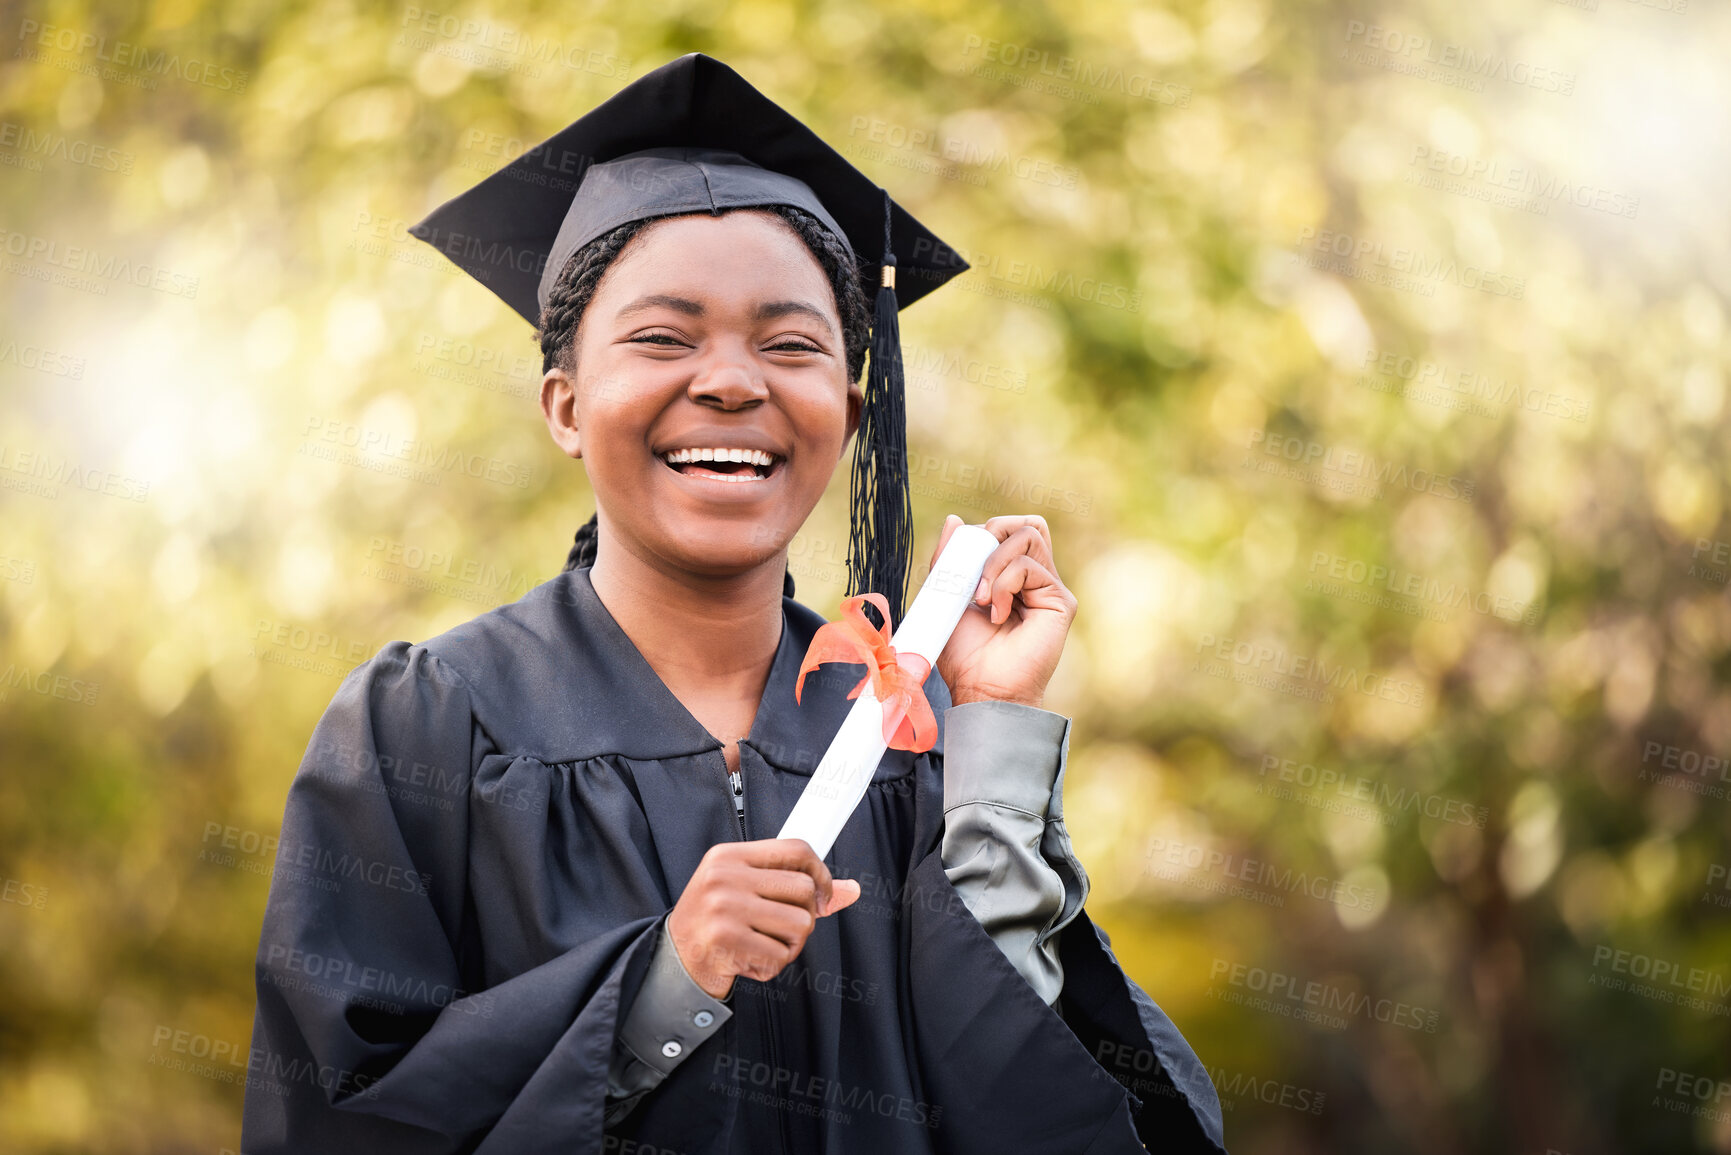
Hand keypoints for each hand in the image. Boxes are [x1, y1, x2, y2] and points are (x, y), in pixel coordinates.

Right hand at [666, 838, 861, 998]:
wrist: (673, 962)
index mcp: (729, 856)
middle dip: (804, 916)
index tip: (822, 895)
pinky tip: (749, 960)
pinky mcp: (727, 941)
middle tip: (781, 929)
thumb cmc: (714, 923)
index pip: (795, 848)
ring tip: (763, 945)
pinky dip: (772, 965)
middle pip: (804, 888)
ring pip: (801, 924)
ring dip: (790, 945)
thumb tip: (852, 891)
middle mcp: (725, 877)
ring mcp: (725, 908)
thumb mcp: (747, 892)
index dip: (820, 873)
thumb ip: (796, 888)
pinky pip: (780, 955)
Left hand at [932, 514, 1077, 708]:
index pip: (1010, 529)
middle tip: (975, 572)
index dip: (985, 533)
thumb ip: (950, 559)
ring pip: (1028, 536)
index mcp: (1012, 576)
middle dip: (993, 533)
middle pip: (1027, 523)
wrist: (980, 690)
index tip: (961, 565)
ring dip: (994, 563)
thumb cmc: (965, 654)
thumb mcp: (947, 596)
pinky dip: (1005, 584)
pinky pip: (1031, 566)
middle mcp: (1035, 580)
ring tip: (982, 598)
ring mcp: (1050, 589)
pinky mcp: (1061, 602)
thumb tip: (954, 520)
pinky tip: (998, 614)